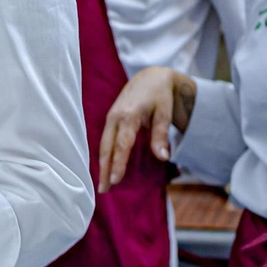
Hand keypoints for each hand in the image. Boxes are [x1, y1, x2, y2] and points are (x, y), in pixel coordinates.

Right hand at [98, 66, 195, 193]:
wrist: (151, 76)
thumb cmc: (160, 95)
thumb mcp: (164, 113)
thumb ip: (161, 135)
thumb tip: (163, 157)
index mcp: (128, 116)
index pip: (122, 145)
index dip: (118, 163)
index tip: (115, 180)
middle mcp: (115, 117)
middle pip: (107, 147)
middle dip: (104, 169)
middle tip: (103, 189)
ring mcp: (110, 117)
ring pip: (103, 145)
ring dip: (102, 164)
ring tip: (102, 183)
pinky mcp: (111, 119)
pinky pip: (105, 140)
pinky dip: (104, 155)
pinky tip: (105, 167)